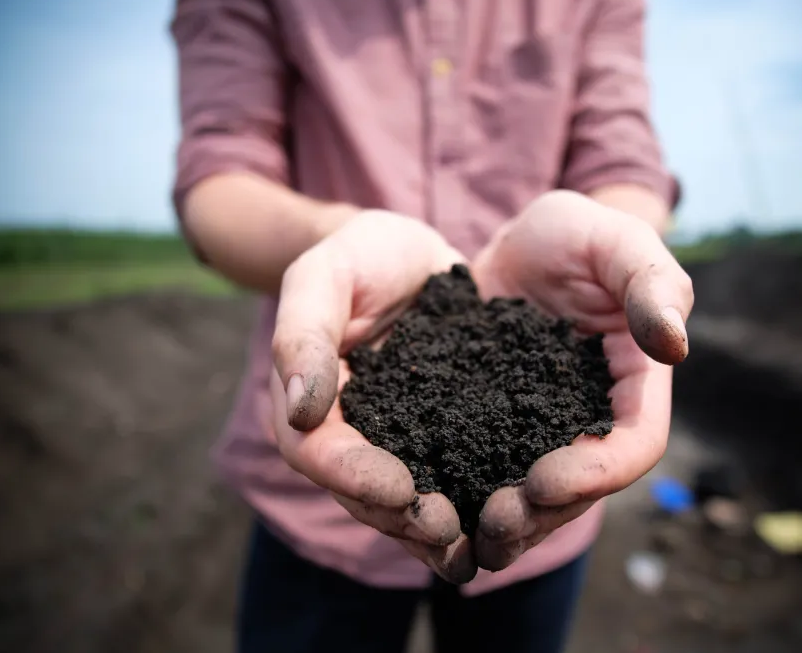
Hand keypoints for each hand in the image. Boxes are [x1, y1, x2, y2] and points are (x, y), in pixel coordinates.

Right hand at [269, 210, 477, 583]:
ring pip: (401, 499)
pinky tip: (499, 524)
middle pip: (358, 491)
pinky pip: (446, 476)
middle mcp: (347, 430)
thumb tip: (302, 407)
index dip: (353, 476)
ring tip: (472, 549)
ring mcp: (392, 437)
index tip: (401, 490)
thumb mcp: (324, 274)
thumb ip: (305, 333)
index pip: (316, 450)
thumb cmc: (358, 254)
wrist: (407, 252)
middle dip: (400, 517)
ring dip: (431, 530)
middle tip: (446, 533)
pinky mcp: (437, 432)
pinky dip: (468, 504)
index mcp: (307, 397)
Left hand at [470, 190, 692, 570]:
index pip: (635, 443)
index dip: (598, 471)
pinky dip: (469, 496)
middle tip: (495, 523)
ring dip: (509, 523)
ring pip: (538, 495)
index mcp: (636, 382)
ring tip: (466, 535)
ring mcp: (547, 428)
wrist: (516, 244)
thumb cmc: (577, 234)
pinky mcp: (498, 427)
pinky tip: (434, 510)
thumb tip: (674, 344)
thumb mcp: (615, 240)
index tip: (545, 481)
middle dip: (544, 513)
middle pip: (584, 486)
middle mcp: (595, 417)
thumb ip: (649, 281)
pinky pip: (490, 470)